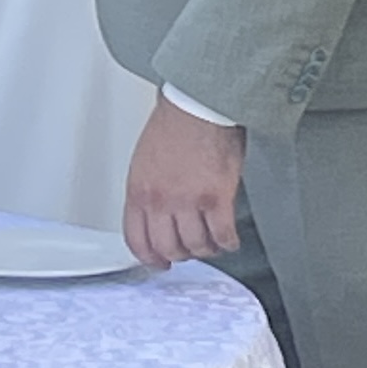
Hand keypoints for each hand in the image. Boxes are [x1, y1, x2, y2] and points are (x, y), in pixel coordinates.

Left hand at [122, 95, 244, 267]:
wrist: (198, 105)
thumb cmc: (174, 124)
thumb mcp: (144, 161)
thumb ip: (147, 192)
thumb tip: (156, 217)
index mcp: (138, 191)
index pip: (137, 240)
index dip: (149, 258)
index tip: (159, 262)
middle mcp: (161, 201)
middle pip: (168, 248)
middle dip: (180, 254)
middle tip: (190, 249)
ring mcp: (189, 201)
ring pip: (196, 247)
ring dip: (206, 249)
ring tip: (213, 242)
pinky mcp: (217, 198)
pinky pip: (222, 236)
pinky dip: (228, 243)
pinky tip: (230, 238)